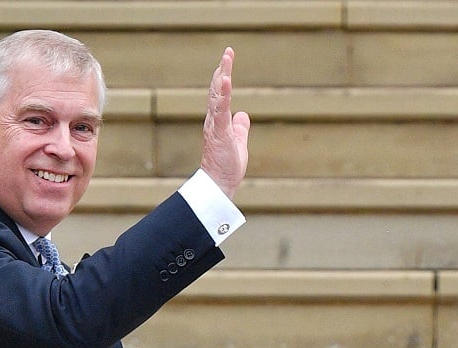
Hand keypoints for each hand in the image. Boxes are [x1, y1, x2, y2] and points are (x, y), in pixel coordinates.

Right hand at [200, 47, 249, 198]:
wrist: (219, 185)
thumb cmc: (226, 167)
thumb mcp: (238, 142)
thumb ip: (240, 128)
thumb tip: (244, 115)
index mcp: (218, 121)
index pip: (220, 94)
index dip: (223, 76)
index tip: (227, 59)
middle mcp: (213, 120)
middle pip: (216, 90)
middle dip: (222, 70)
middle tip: (228, 52)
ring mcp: (215, 126)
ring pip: (217, 97)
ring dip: (221, 77)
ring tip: (226, 60)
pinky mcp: (219, 133)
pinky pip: (221, 111)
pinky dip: (222, 94)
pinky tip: (225, 81)